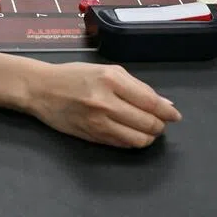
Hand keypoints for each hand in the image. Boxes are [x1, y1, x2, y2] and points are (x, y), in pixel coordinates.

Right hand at [27, 62, 180, 147]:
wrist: (42, 90)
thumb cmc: (75, 75)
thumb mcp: (107, 71)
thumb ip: (136, 87)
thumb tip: (164, 103)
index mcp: (112, 80)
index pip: (150, 102)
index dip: (167, 112)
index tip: (175, 116)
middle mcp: (106, 102)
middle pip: (148, 123)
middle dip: (159, 125)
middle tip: (161, 122)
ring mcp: (99, 123)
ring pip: (138, 139)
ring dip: (149, 137)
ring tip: (148, 130)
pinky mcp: (92, 137)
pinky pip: (122, 145)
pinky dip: (133, 142)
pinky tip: (132, 134)